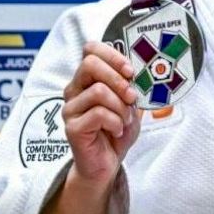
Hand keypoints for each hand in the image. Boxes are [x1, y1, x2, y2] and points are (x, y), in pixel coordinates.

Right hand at [61, 41, 140, 188]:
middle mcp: (74, 90)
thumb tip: (142, 69)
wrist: (107, 163)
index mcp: (87, 79)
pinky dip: (115, 122)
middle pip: (90, 64)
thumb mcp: (130, 104)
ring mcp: (71, 108)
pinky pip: (98, 114)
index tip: (130, 72)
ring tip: (124, 120)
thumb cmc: (117, 130)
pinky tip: (116, 131)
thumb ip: (132, 85)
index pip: (90, 50)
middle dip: (118, 79)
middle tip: (131, 97)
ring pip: (98, 91)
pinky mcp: (72, 127)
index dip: (112, 55)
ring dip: (120, 107)